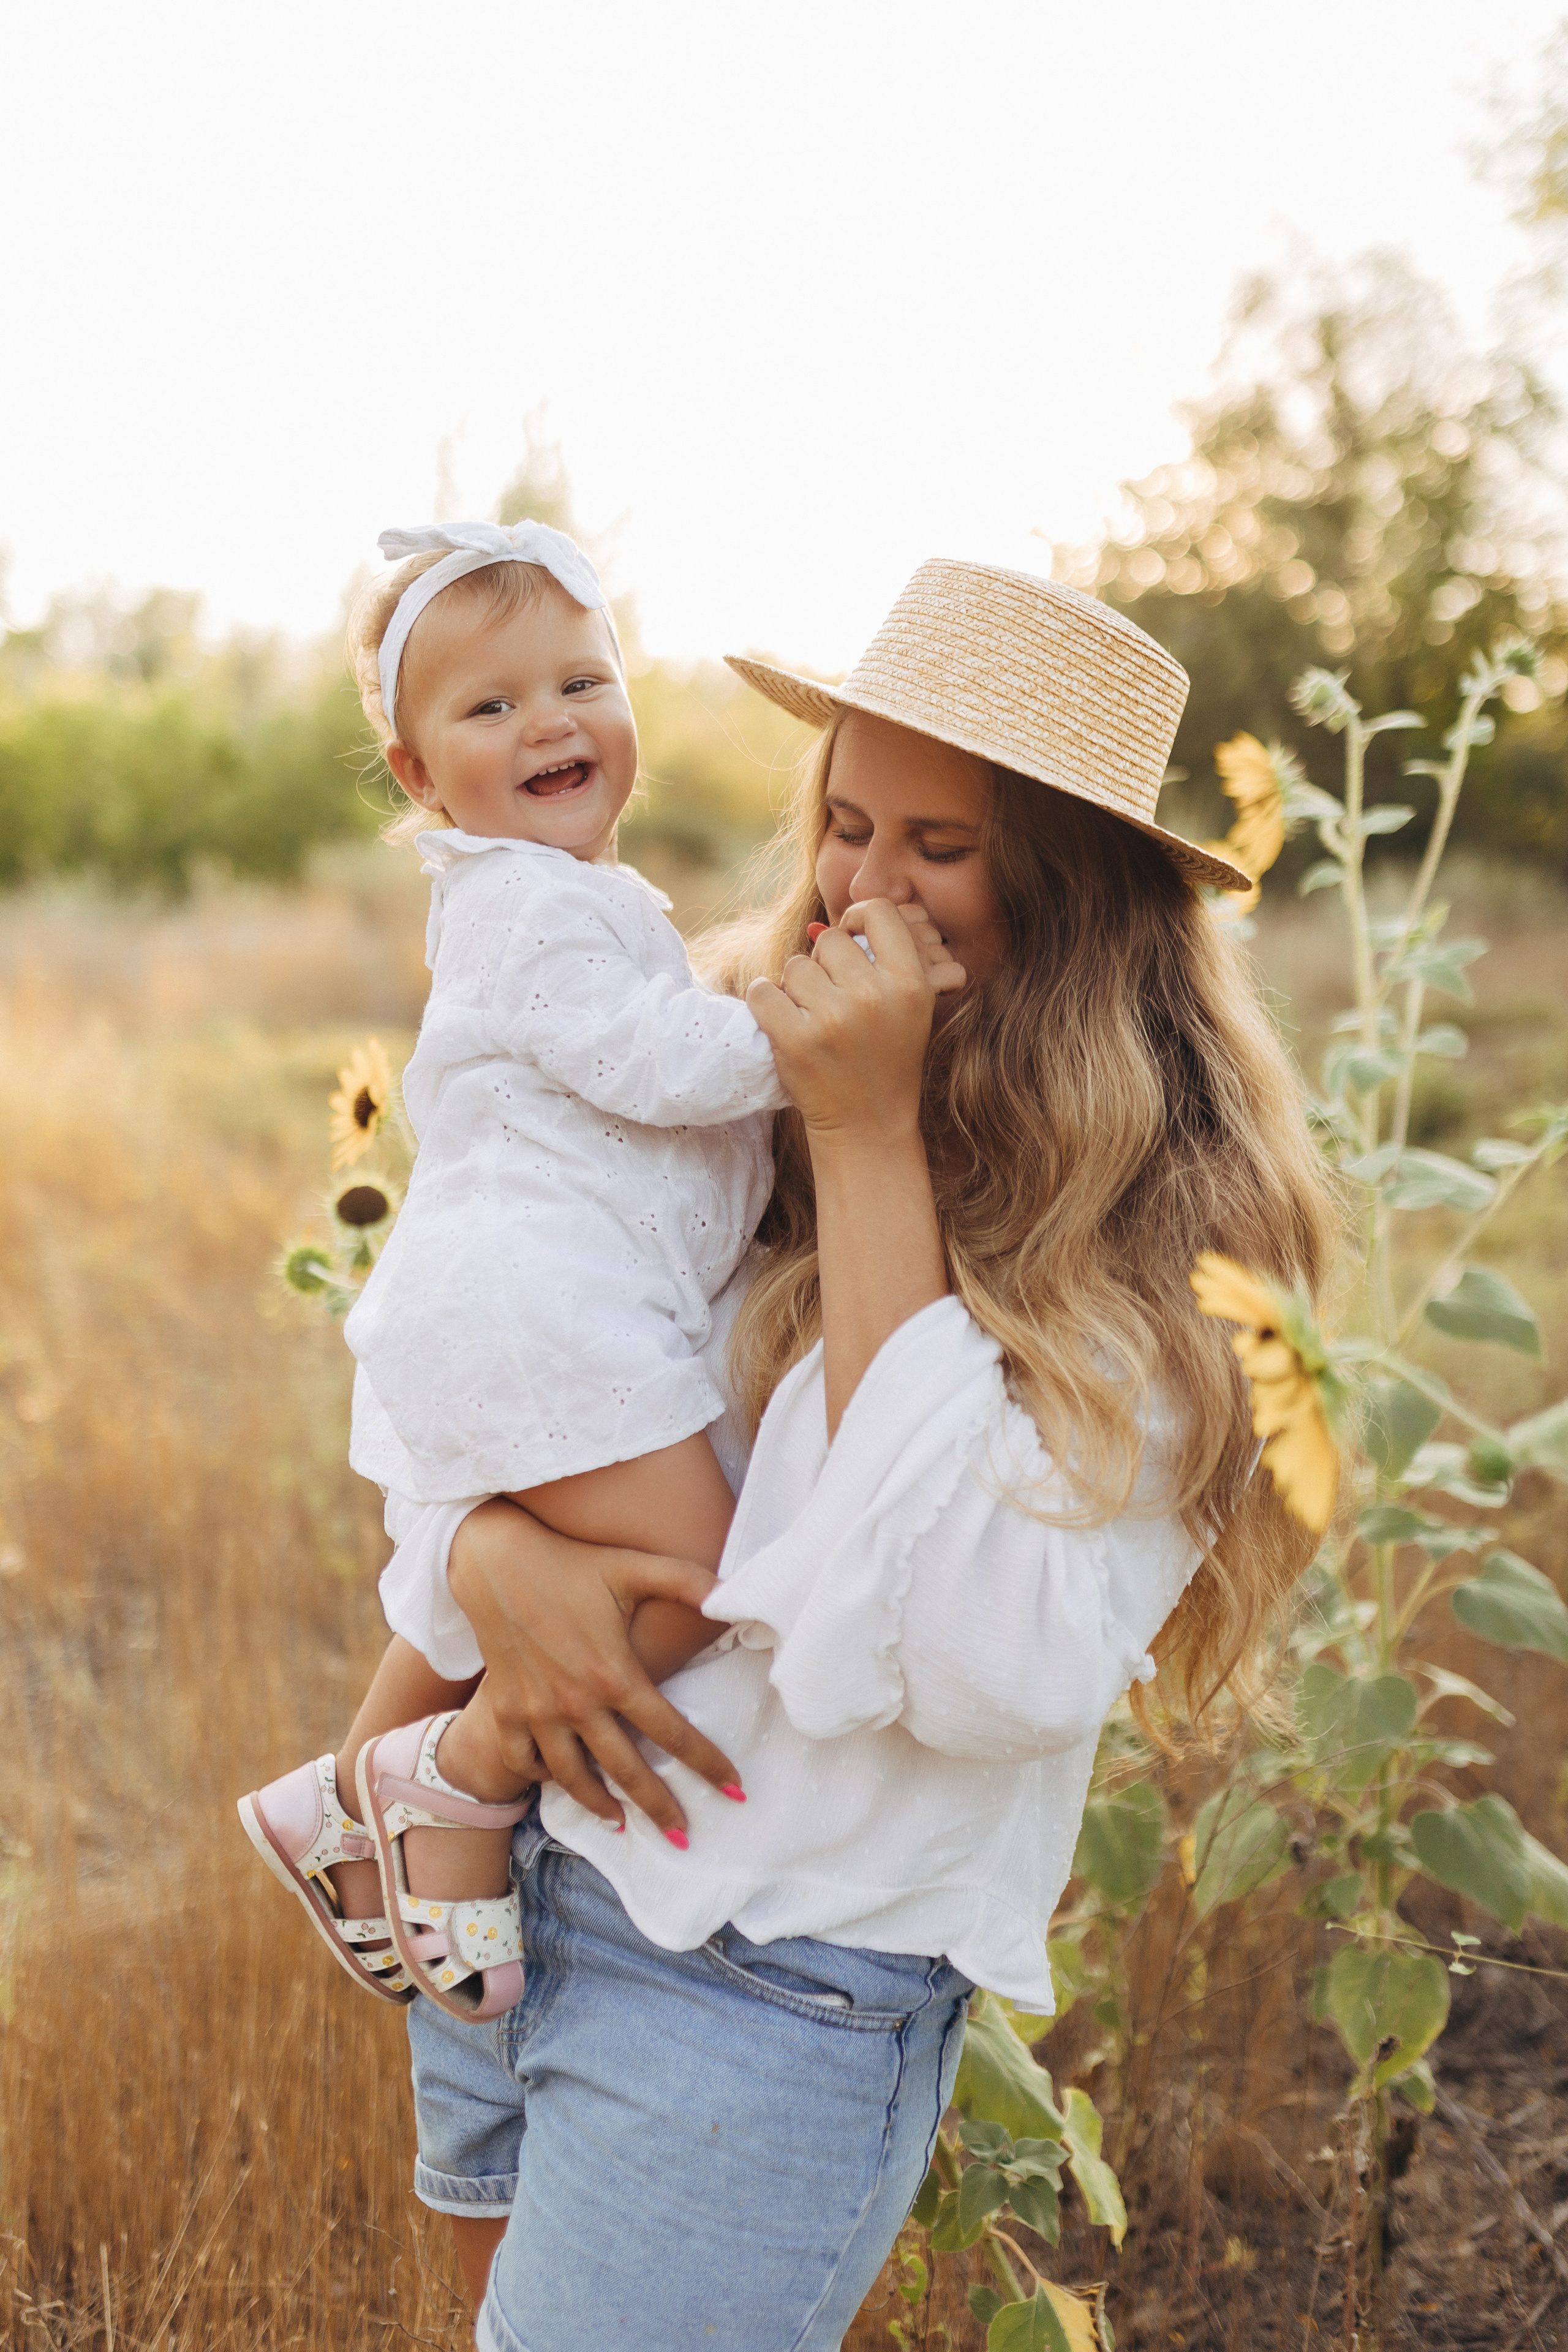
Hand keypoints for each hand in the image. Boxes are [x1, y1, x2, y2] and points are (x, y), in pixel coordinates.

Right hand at [447, 1500, 741, 1838]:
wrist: (493, 1562)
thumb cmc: (571, 1564)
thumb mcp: (632, 1567)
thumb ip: (687, 1581)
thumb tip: (735, 1592)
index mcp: (614, 1674)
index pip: (672, 1733)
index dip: (707, 1764)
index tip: (735, 1789)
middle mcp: (576, 1704)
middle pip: (626, 1772)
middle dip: (660, 1808)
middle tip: (683, 1836)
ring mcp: (536, 1713)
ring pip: (573, 1778)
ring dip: (600, 1805)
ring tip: (622, 1822)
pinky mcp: (504, 1711)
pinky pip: (526, 1761)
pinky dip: (544, 1777)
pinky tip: (563, 1780)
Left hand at [746, 897, 960, 1146]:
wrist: (869, 1124)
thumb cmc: (886, 1057)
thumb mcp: (911, 1007)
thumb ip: (889, 958)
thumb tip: (848, 916)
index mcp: (910, 983)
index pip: (879, 912)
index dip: (858, 918)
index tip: (851, 938)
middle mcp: (873, 996)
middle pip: (830, 941)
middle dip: (825, 965)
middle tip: (834, 999)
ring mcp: (833, 1019)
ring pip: (795, 967)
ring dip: (797, 989)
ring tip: (814, 1019)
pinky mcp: (796, 1041)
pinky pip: (762, 992)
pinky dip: (764, 1003)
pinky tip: (781, 1019)